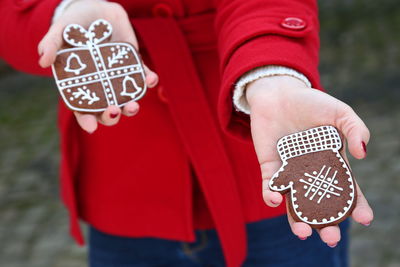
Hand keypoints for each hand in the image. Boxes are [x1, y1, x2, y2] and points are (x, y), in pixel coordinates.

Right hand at [38, 0, 157, 132]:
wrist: (97, 10)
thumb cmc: (75, 24)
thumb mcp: (61, 31)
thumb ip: (51, 44)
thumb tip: (43, 61)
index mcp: (82, 85)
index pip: (83, 108)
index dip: (86, 120)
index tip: (91, 127)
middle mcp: (102, 86)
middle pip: (108, 109)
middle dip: (112, 115)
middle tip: (113, 110)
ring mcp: (119, 78)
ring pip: (128, 99)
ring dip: (132, 106)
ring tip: (133, 105)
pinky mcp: (134, 67)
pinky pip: (143, 77)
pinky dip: (149, 80)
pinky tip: (151, 79)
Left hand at [247, 75, 372, 246]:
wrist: (278, 93)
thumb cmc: (311, 102)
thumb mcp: (339, 112)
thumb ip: (355, 130)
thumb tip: (362, 155)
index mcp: (332, 164)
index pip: (346, 191)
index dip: (356, 206)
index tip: (365, 219)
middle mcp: (311, 174)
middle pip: (320, 206)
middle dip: (326, 224)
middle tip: (331, 237)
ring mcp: (290, 173)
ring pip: (294, 204)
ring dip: (297, 220)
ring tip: (303, 232)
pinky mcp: (270, 167)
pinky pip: (270, 186)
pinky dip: (271, 194)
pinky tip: (275, 198)